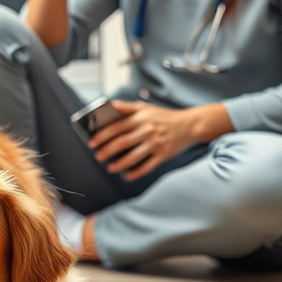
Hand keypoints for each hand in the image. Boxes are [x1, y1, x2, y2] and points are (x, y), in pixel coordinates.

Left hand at [88, 101, 218, 180]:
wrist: (189, 125)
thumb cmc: (163, 116)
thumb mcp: (146, 107)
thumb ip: (127, 107)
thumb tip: (110, 105)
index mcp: (140, 118)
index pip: (117, 127)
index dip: (102, 136)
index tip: (92, 143)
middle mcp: (147, 130)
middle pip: (122, 143)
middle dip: (107, 151)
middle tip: (98, 157)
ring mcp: (156, 143)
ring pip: (134, 157)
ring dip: (120, 164)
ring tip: (110, 168)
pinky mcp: (164, 154)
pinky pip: (148, 166)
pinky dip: (137, 172)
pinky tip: (127, 176)